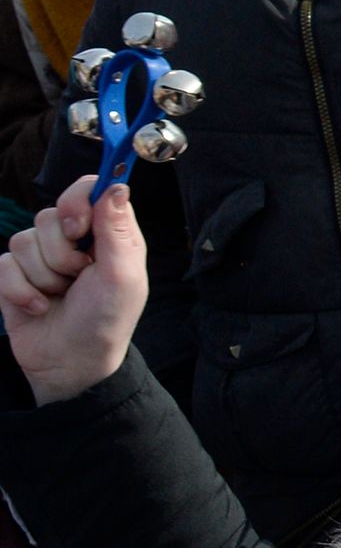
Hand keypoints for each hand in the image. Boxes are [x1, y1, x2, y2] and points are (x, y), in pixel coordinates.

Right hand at [0, 179, 147, 403]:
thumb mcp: (122, 276)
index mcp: (106, 234)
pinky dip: (21, 291)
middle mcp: (72, 240)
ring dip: (44, 276)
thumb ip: (118, 230)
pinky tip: (40, 307)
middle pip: (49, 216)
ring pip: (23, 240)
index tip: (78, 227)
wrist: (72, 362)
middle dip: (61, 254)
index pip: (87, 190)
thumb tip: (116, 185)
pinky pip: (3, 265)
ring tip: (61, 296)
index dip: (76, 201)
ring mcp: (40, 257)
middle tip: (78, 278)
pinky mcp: (13, 276)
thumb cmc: (106, 320)